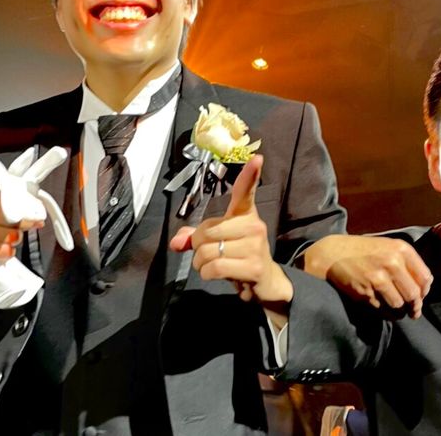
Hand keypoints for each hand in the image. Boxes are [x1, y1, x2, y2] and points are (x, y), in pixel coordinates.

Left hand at [170, 155, 292, 305]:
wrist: (264, 283)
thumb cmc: (238, 257)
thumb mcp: (217, 243)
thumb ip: (195, 238)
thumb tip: (176, 242)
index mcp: (245, 214)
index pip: (245, 191)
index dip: (249, 174)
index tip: (257, 158)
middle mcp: (254, 225)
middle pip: (208, 230)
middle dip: (198, 246)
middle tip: (207, 254)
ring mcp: (256, 245)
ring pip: (208, 250)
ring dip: (200, 263)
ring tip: (211, 265)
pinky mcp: (253, 266)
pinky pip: (215, 267)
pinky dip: (206, 273)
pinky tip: (215, 274)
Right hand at [304, 234, 432, 318]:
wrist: (332, 253)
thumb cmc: (361, 250)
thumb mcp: (386, 246)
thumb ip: (406, 262)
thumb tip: (424, 286)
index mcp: (400, 249)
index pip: (425, 278)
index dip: (424, 291)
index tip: (419, 296)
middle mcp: (392, 263)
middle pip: (414, 295)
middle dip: (414, 306)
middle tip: (412, 310)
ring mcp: (378, 279)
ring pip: (399, 305)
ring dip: (399, 312)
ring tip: (396, 310)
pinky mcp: (366, 293)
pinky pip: (384, 311)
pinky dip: (386, 314)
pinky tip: (383, 309)